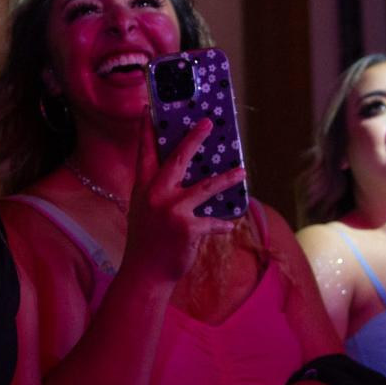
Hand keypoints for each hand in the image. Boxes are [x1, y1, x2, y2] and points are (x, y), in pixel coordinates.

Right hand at [121, 111, 245, 283]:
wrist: (145, 273)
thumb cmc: (146, 241)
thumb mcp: (144, 210)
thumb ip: (157, 191)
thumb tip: (184, 175)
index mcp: (143, 188)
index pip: (144, 153)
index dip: (146, 131)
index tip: (148, 110)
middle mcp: (156, 195)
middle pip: (178, 158)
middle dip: (194, 138)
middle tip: (208, 123)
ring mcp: (173, 210)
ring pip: (207, 187)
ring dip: (227, 178)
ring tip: (242, 171)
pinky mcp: (189, 227)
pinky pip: (213, 221)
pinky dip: (222, 224)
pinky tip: (230, 224)